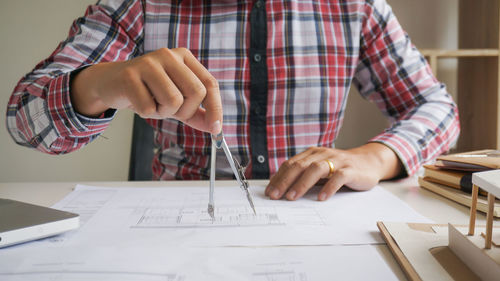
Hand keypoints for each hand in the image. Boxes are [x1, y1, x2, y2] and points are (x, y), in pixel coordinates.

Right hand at [71, 48, 221, 133]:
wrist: (110, 84)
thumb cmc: (148, 91)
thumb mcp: (177, 102)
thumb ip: (197, 113)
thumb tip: (215, 128)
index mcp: (184, 57)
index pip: (209, 83)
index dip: (215, 108)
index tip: (215, 128)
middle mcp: (169, 55)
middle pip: (195, 92)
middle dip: (185, 111)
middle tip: (169, 111)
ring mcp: (148, 62)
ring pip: (173, 100)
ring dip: (163, 112)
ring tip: (151, 104)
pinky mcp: (129, 75)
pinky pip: (149, 108)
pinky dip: (145, 113)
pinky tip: (137, 102)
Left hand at [265, 143, 402, 200]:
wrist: (369, 161)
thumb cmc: (340, 168)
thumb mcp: (320, 169)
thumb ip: (305, 175)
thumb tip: (283, 189)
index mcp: (312, 153)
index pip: (291, 164)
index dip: (279, 177)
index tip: (269, 191)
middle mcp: (323, 154)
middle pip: (300, 166)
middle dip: (285, 181)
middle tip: (275, 195)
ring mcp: (337, 161)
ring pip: (316, 169)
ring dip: (302, 183)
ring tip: (292, 197)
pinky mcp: (351, 170)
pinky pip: (338, 177)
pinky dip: (329, 187)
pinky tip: (321, 198)